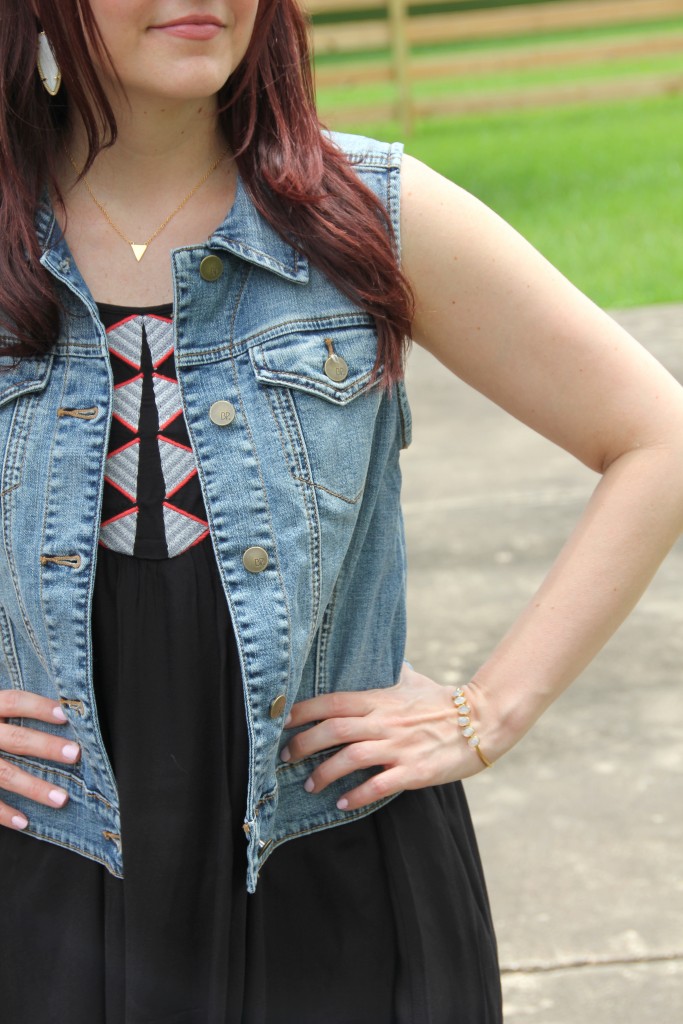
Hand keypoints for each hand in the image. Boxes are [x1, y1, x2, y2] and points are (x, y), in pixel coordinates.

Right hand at [0, 690, 80, 830]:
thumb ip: (16, 713)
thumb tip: (66, 712)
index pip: (14, 702)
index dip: (40, 707)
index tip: (66, 715)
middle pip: (16, 739)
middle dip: (47, 747)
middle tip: (76, 754)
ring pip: (4, 773)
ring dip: (34, 787)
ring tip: (62, 798)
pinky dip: (4, 814)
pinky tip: (25, 822)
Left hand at [280, 664, 495, 811]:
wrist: (481, 720)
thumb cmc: (443, 701)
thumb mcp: (411, 681)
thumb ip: (388, 675)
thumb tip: (378, 661)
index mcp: (380, 698)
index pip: (332, 702)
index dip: (303, 711)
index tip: (282, 722)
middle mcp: (384, 721)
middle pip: (333, 729)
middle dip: (303, 744)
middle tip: (285, 758)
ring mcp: (399, 746)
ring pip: (350, 757)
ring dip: (324, 773)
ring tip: (309, 785)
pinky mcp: (414, 770)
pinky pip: (379, 784)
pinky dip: (357, 795)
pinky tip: (343, 803)